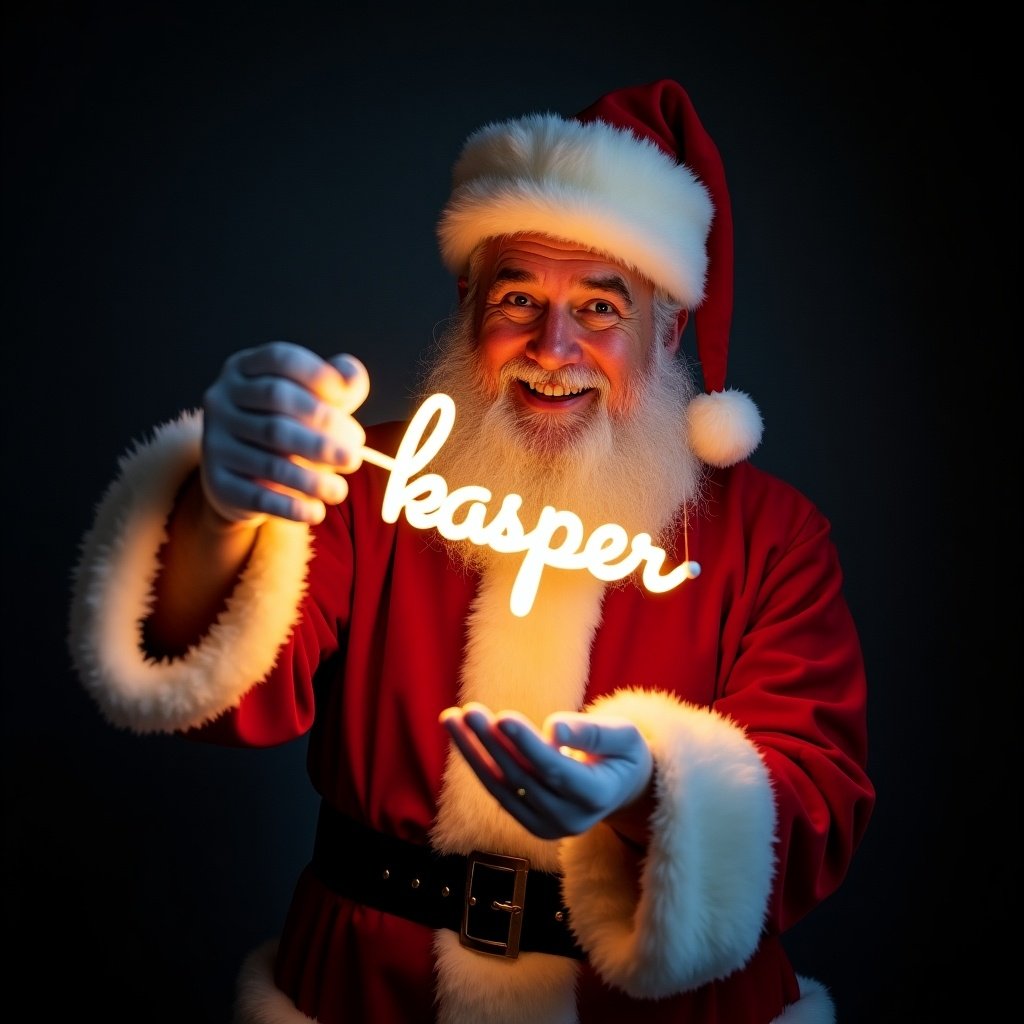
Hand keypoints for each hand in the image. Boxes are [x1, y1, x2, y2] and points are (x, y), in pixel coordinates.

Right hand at [200, 341, 369, 523]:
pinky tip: (316, 511)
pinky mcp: (216, 481)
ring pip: (270, 458)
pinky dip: (291, 506)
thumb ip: (339, 384)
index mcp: (246, 369)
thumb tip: (351, 379)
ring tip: (340, 491)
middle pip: (277, 408)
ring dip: (313, 479)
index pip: (281, 359)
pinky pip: (257, 495)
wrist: (245, 476)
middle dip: (322, 433)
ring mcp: (215, 439)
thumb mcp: (314, 400)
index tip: (348, 397)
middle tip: (354, 457)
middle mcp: (222, 399)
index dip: (318, 375)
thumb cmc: (289, 427)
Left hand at [439, 702, 652, 839]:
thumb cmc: (624, 753)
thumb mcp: (623, 736)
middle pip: (522, 777)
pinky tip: (461, 735)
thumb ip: (590, 733)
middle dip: (492, 743)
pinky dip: (478, 762)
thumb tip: (554, 728)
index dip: (527, 744)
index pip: (554, 769)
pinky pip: (498, 791)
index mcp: (597, 796)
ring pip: (501, 787)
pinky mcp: (530, 822)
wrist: (622, 789)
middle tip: (469, 710)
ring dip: (473, 752)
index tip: (502, 717)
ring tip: (451, 718)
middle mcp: (570, 818)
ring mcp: (548, 826)